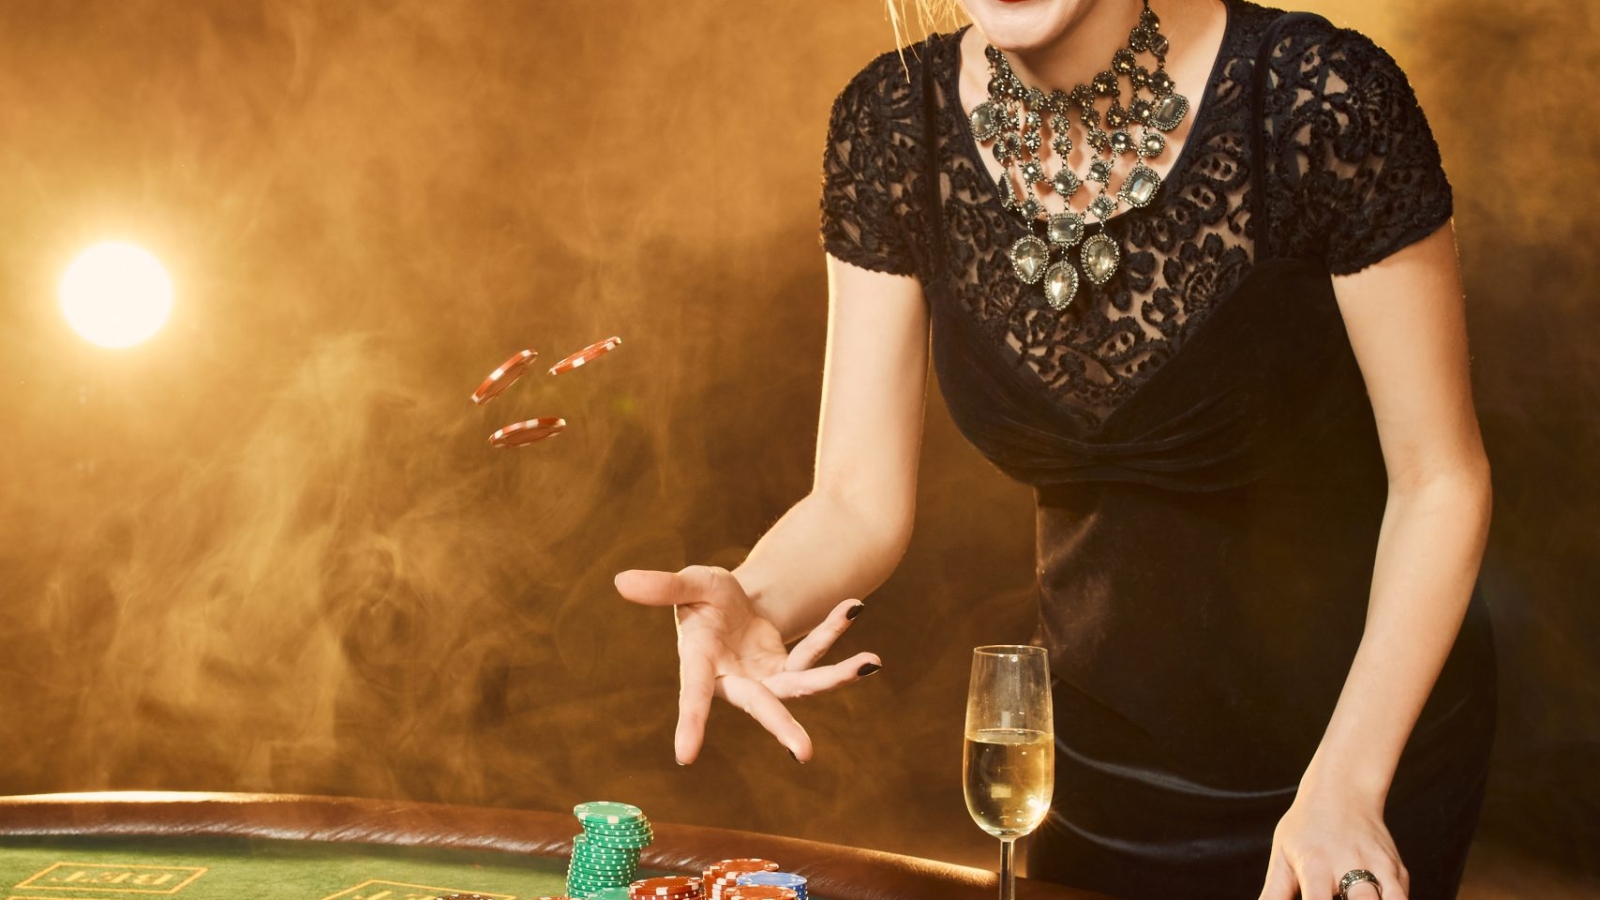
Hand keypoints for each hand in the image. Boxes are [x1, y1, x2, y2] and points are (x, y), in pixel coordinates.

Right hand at [614, 565, 880, 764]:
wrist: (732, 601)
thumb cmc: (703, 599)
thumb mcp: (690, 584)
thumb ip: (662, 586)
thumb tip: (620, 581)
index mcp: (701, 663)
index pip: (693, 695)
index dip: (690, 724)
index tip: (684, 757)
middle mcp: (737, 681)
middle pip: (762, 706)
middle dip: (783, 727)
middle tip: (804, 753)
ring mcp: (767, 679)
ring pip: (804, 683)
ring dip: (837, 675)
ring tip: (871, 661)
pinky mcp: (790, 668)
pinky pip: (816, 649)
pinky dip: (834, 628)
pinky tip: (853, 607)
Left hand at [1258, 781, 1408, 899]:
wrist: (1343, 791)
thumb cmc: (1306, 827)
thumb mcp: (1282, 857)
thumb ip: (1274, 894)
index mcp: (1316, 865)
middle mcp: (1351, 866)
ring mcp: (1380, 867)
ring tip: (1354, 898)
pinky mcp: (1398, 871)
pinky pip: (1401, 899)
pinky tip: (1374, 898)